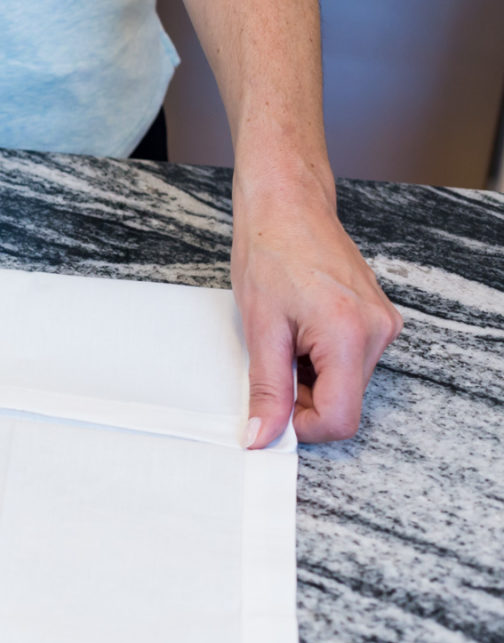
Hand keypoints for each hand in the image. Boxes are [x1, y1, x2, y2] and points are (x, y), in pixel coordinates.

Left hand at [232, 177, 401, 446]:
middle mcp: (378, 331)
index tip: (272, 412)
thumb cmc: (270, 252)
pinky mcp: (377, 318)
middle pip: (343, 403)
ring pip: (345, 384)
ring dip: (308, 377)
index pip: (339, 419)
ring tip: (284, 337)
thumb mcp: (260, 328)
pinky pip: (349, 361)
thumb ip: (266, 389)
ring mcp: (382, 324)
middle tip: (271, 362)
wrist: (286, 206)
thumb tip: (264, 436)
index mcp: (350, 335)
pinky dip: (319, 360)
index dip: (301, 426)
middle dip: (302, 397)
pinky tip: (299, 330)